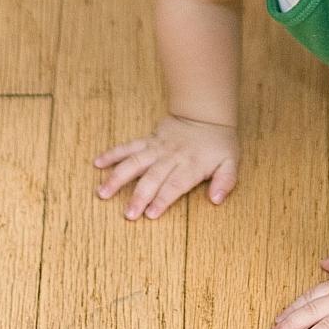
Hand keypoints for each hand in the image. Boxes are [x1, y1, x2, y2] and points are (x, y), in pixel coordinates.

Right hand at [92, 114, 238, 219]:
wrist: (205, 114)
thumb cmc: (219, 143)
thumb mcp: (231, 163)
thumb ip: (225, 181)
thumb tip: (216, 199)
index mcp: (191, 166)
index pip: (175, 185)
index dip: (162, 199)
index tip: (150, 214)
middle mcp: (171, 157)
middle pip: (152, 178)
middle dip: (139, 196)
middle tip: (127, 214)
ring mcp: (157, 148)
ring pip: (134, 162)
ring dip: (118, 177)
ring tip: (102, 192)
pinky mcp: (148, 140)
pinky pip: (128, 147)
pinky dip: (113, 154)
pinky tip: (98, 163)